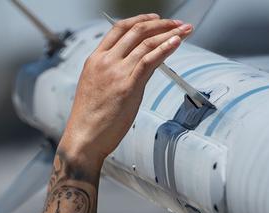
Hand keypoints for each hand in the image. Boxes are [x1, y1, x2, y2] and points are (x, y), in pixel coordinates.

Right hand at [59, 14, 192, 166]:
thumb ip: (113, 74)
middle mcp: (105, 61)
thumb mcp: (97, 88)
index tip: (156, 19)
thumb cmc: (90, 119)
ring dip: (169, 33)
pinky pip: (149, 61)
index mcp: (95, 59)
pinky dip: (165, 48)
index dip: (140, 20)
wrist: (83, 138)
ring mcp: (116, 72)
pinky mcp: (128, 86)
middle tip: (178, 23)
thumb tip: (134, 69)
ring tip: (185, 30)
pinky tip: (176, 42)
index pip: (119, 29)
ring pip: (146, 43)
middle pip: (136, 31)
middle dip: (161, 23)